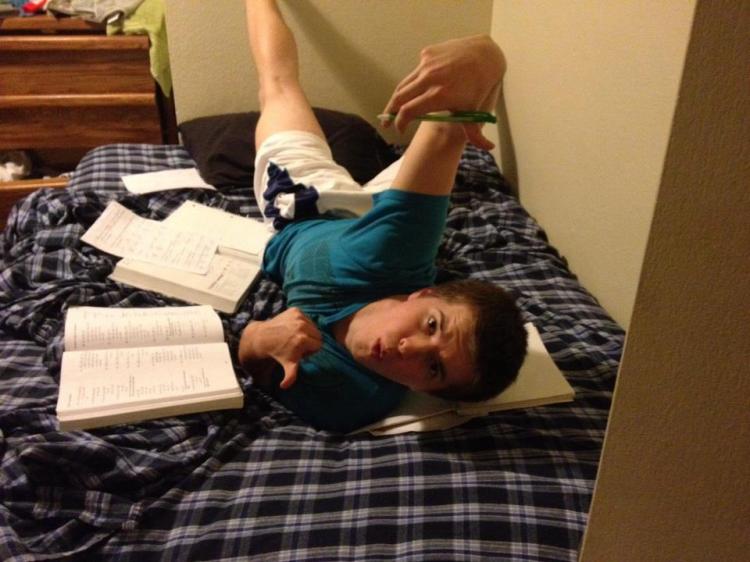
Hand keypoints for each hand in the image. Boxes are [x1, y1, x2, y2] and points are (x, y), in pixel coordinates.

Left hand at [238, 307, 321, 389]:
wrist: (263, 338)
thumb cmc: (277, 353)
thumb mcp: (287, 365)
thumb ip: (290, 376)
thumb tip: (284, 386)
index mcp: (303, 340)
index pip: (319, 345)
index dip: (311, 350)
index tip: (301, 352)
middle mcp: (302, 326)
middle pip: (318, 335)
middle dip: (311, 341)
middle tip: (298, 345)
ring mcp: (298, 316)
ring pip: (313, 326)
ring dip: (307, 332)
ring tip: (295, 337)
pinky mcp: (295, 310)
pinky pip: (306, 318)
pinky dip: (302, 323)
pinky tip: (292, 328)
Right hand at [382, 34, 505, 149]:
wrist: (485, 55)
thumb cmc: (478, 87)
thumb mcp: (475, 111)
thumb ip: (476, 134)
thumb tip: (489, 148)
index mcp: (439, 95)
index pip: (409, 111)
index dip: (400, 122)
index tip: (400, 129)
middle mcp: (430, 78)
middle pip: (399, 97)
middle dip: (390, 112)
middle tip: (386, 123)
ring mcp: (426, 64)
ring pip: (404, 84)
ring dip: (397, 98)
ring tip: (395, 108)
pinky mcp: (426, 54)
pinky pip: (415, 72)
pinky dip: (414, 82)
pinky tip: (422, 86)